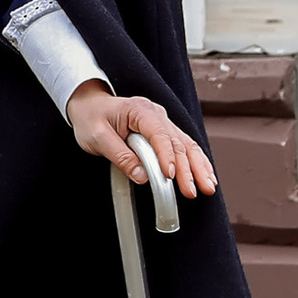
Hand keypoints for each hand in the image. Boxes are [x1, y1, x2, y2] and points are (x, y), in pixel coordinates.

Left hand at [66, 84, 218, 200]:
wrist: (89, 106)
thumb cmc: (91, 118)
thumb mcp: (97, 138)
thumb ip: (120, 156)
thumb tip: (142, 177)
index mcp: (140, 110)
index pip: (159, 134)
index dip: (167, 156)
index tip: (170, 176)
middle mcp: (156, 114)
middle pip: (177, 143)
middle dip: (188, 169)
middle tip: (193, 191)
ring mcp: (163, 123)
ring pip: (187, 145)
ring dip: (199, 167)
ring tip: (208, 186)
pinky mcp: (164, 133)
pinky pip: (185, 147)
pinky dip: (197, 162)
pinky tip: (207, 176)